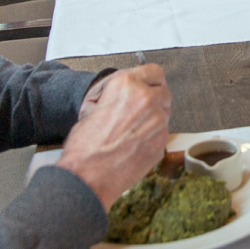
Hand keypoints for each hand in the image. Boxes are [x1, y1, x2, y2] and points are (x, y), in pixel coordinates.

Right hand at [57, 65, 170, 210]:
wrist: (87, 177)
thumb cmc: (84, 146)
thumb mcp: (92, 105)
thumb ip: (116, 92)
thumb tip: (127, 88)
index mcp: (127, 84)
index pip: (153, 71)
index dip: (148, 79)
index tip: (146, 85)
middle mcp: (146, 98)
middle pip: (163, 90)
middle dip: (153, 98)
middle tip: (137, 110)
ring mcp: (158, 120)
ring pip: (165, 111)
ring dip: (154, 116)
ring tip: (132, 130)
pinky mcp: (163, 140)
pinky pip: (163, 131)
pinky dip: (153, 135)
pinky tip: (135, 143)